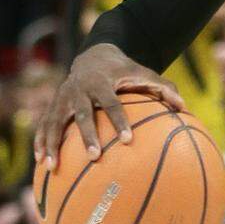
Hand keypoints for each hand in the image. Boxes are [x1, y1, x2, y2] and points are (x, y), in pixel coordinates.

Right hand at [34, 43, 184, 171]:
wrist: (94, 55)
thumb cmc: (124, 70)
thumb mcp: (143, 73)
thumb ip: (163, 88)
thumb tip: (184, 107)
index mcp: (102, 83)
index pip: (112, 103)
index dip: (119, 121)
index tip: (127, 140)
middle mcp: (79, 90)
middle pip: (82, 115)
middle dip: (87, 136)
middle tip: (95, 157)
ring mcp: (63, 97)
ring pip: (55, 122)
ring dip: (52, 144)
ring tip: (52, 168)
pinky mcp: (52, 105)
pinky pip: (44, 125)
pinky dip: (41, 142)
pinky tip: (40, 163)